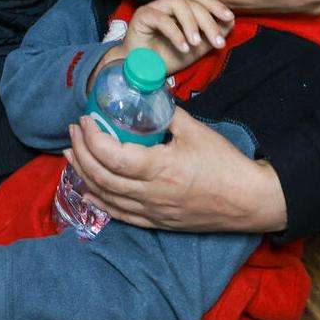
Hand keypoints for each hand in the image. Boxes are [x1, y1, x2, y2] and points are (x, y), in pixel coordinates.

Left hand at [64, 110, 287, 232]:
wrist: (249, 200)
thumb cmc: (225, 164)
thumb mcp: (195, 130)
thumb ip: (167, 113)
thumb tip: (147, 96)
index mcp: (160, 169)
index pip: (112, 156)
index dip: (92, 138)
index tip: (85, 120)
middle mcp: (150, 194)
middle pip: (101, 177)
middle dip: (81, 152)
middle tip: (73, 132)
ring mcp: (152, 212)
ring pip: (105, 196)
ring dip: (83, 174)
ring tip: (70, 154)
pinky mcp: (156, 223)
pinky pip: (119, 215)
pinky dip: (98, 201)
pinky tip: (85, 190)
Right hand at [123, 0, 233, 74]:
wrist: (143, 71)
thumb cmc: (168, 57)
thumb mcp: (197, 48)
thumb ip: (212, 36)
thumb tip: (230, 22)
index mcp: (182, 9)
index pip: (200, 0)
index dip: (216, 6)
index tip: (230, 18)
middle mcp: (169, 5)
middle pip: (192, 3)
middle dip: (208, 21)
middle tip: (217, 42)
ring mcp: (155, 8)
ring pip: (178, 4)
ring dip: (191, 23)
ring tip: (196, 43)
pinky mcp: (142, 15)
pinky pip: (161, 19)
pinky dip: (175, 33)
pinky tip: (183, 47)